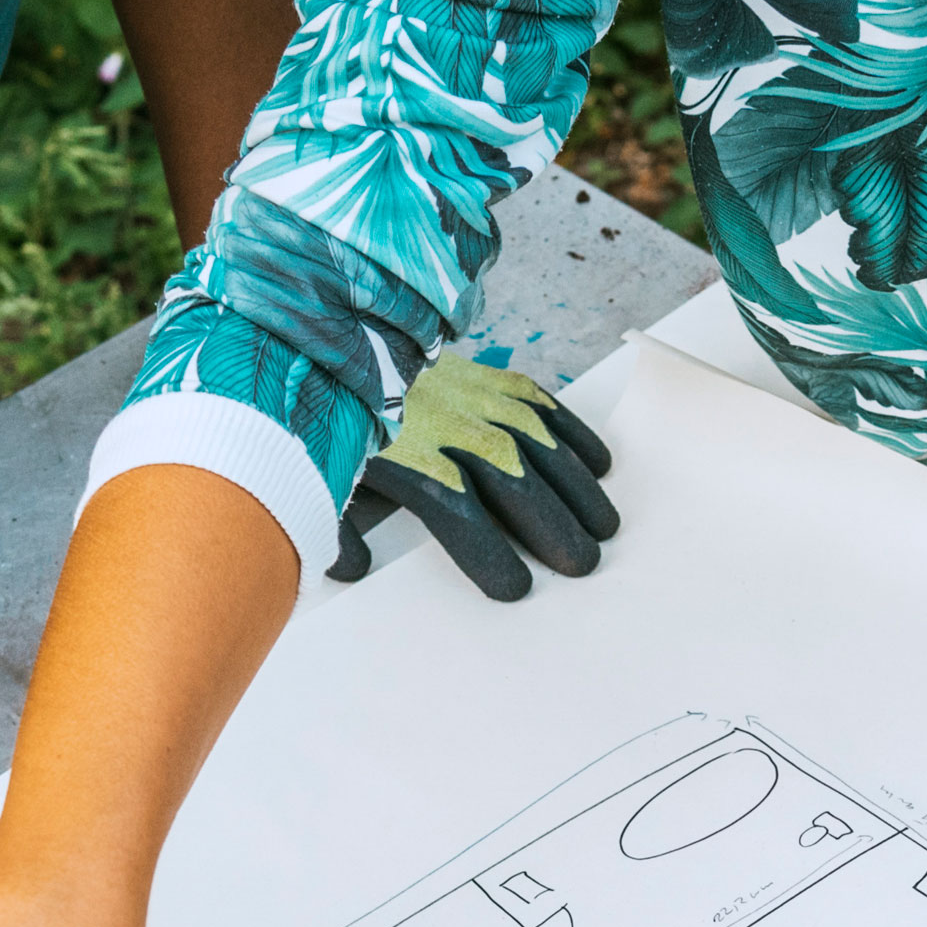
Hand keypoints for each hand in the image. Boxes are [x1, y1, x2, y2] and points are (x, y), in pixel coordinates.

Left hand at [330, 354, 616, 599]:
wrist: (341, 337)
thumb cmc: (336, 420)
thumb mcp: (322, 476)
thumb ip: (334, 527)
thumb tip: (350, 568)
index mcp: (407, 459)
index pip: (457, 513)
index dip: (488, 553)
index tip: (515, 588)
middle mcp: (450, 428)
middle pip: (513, 482)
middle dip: (553, 526)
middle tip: (583, 565)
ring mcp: (478, 399)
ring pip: (541, 445)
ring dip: (577, 488)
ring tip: (604, 526)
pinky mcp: (493, 379)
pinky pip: (545, 406)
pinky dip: (576, 434)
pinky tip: (600, 466)